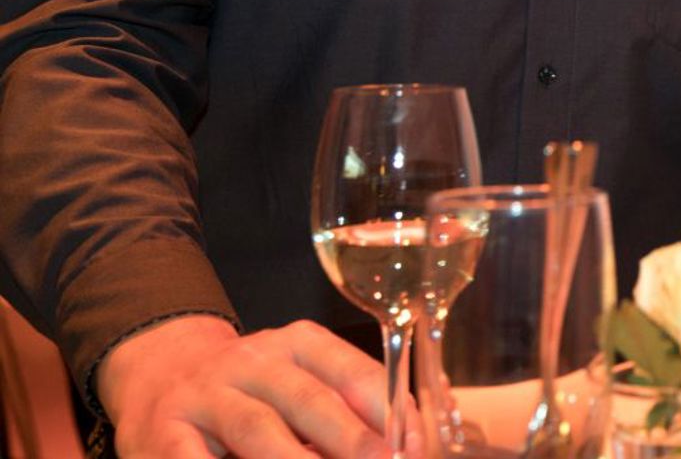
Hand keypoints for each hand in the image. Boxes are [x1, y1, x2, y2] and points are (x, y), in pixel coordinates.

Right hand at [96, 315, 392, 458]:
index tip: (412, 446)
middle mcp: (254, 361)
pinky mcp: (162, 430)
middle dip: (350, 439)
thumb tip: (404, 446)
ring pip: (257, 428)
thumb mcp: (299, 380)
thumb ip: (345, 407)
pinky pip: (196, 457)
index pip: (353, 373)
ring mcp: (206, 394)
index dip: (388, 413)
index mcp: (299, 344)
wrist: (157, 371)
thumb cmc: (251, 389)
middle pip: (309, 400)